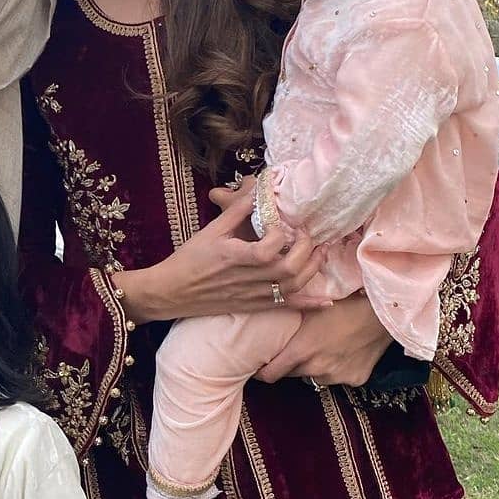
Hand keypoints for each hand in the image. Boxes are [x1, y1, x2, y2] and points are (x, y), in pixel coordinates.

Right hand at [116, 183, 328, 323]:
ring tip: (319, 253)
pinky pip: (285, 307)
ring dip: (311, 270)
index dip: (280, 235)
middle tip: (308, 235)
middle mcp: (245, 278)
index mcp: (232, 256)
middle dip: (305, 251)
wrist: (172, 292)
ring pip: (290, 287)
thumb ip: (235, 212)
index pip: (267, 250)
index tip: (281, 223)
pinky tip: (326, 301)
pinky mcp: (253, 306)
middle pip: (287, 270)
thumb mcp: (209, 231)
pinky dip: (308, 304)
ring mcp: (251, 295)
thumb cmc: (189, 259)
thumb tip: (257, 192)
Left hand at [254, 292, 390, 386]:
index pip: (271, 375)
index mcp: (301, 351)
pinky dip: (335, 368)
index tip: (258, 367)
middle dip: (288, 365)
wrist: (382, 310)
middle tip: (291, 349)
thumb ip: (287, 319)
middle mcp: (317, 369)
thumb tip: (265, 316)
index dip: (261, 372)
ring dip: (313, 366)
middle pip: (292, 374)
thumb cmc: (343, 301)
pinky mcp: (355, 380)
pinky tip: (342, 350)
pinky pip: (337, 376)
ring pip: (315, 376)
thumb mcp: (309, 307)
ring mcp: (337, 377)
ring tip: (321, 346)